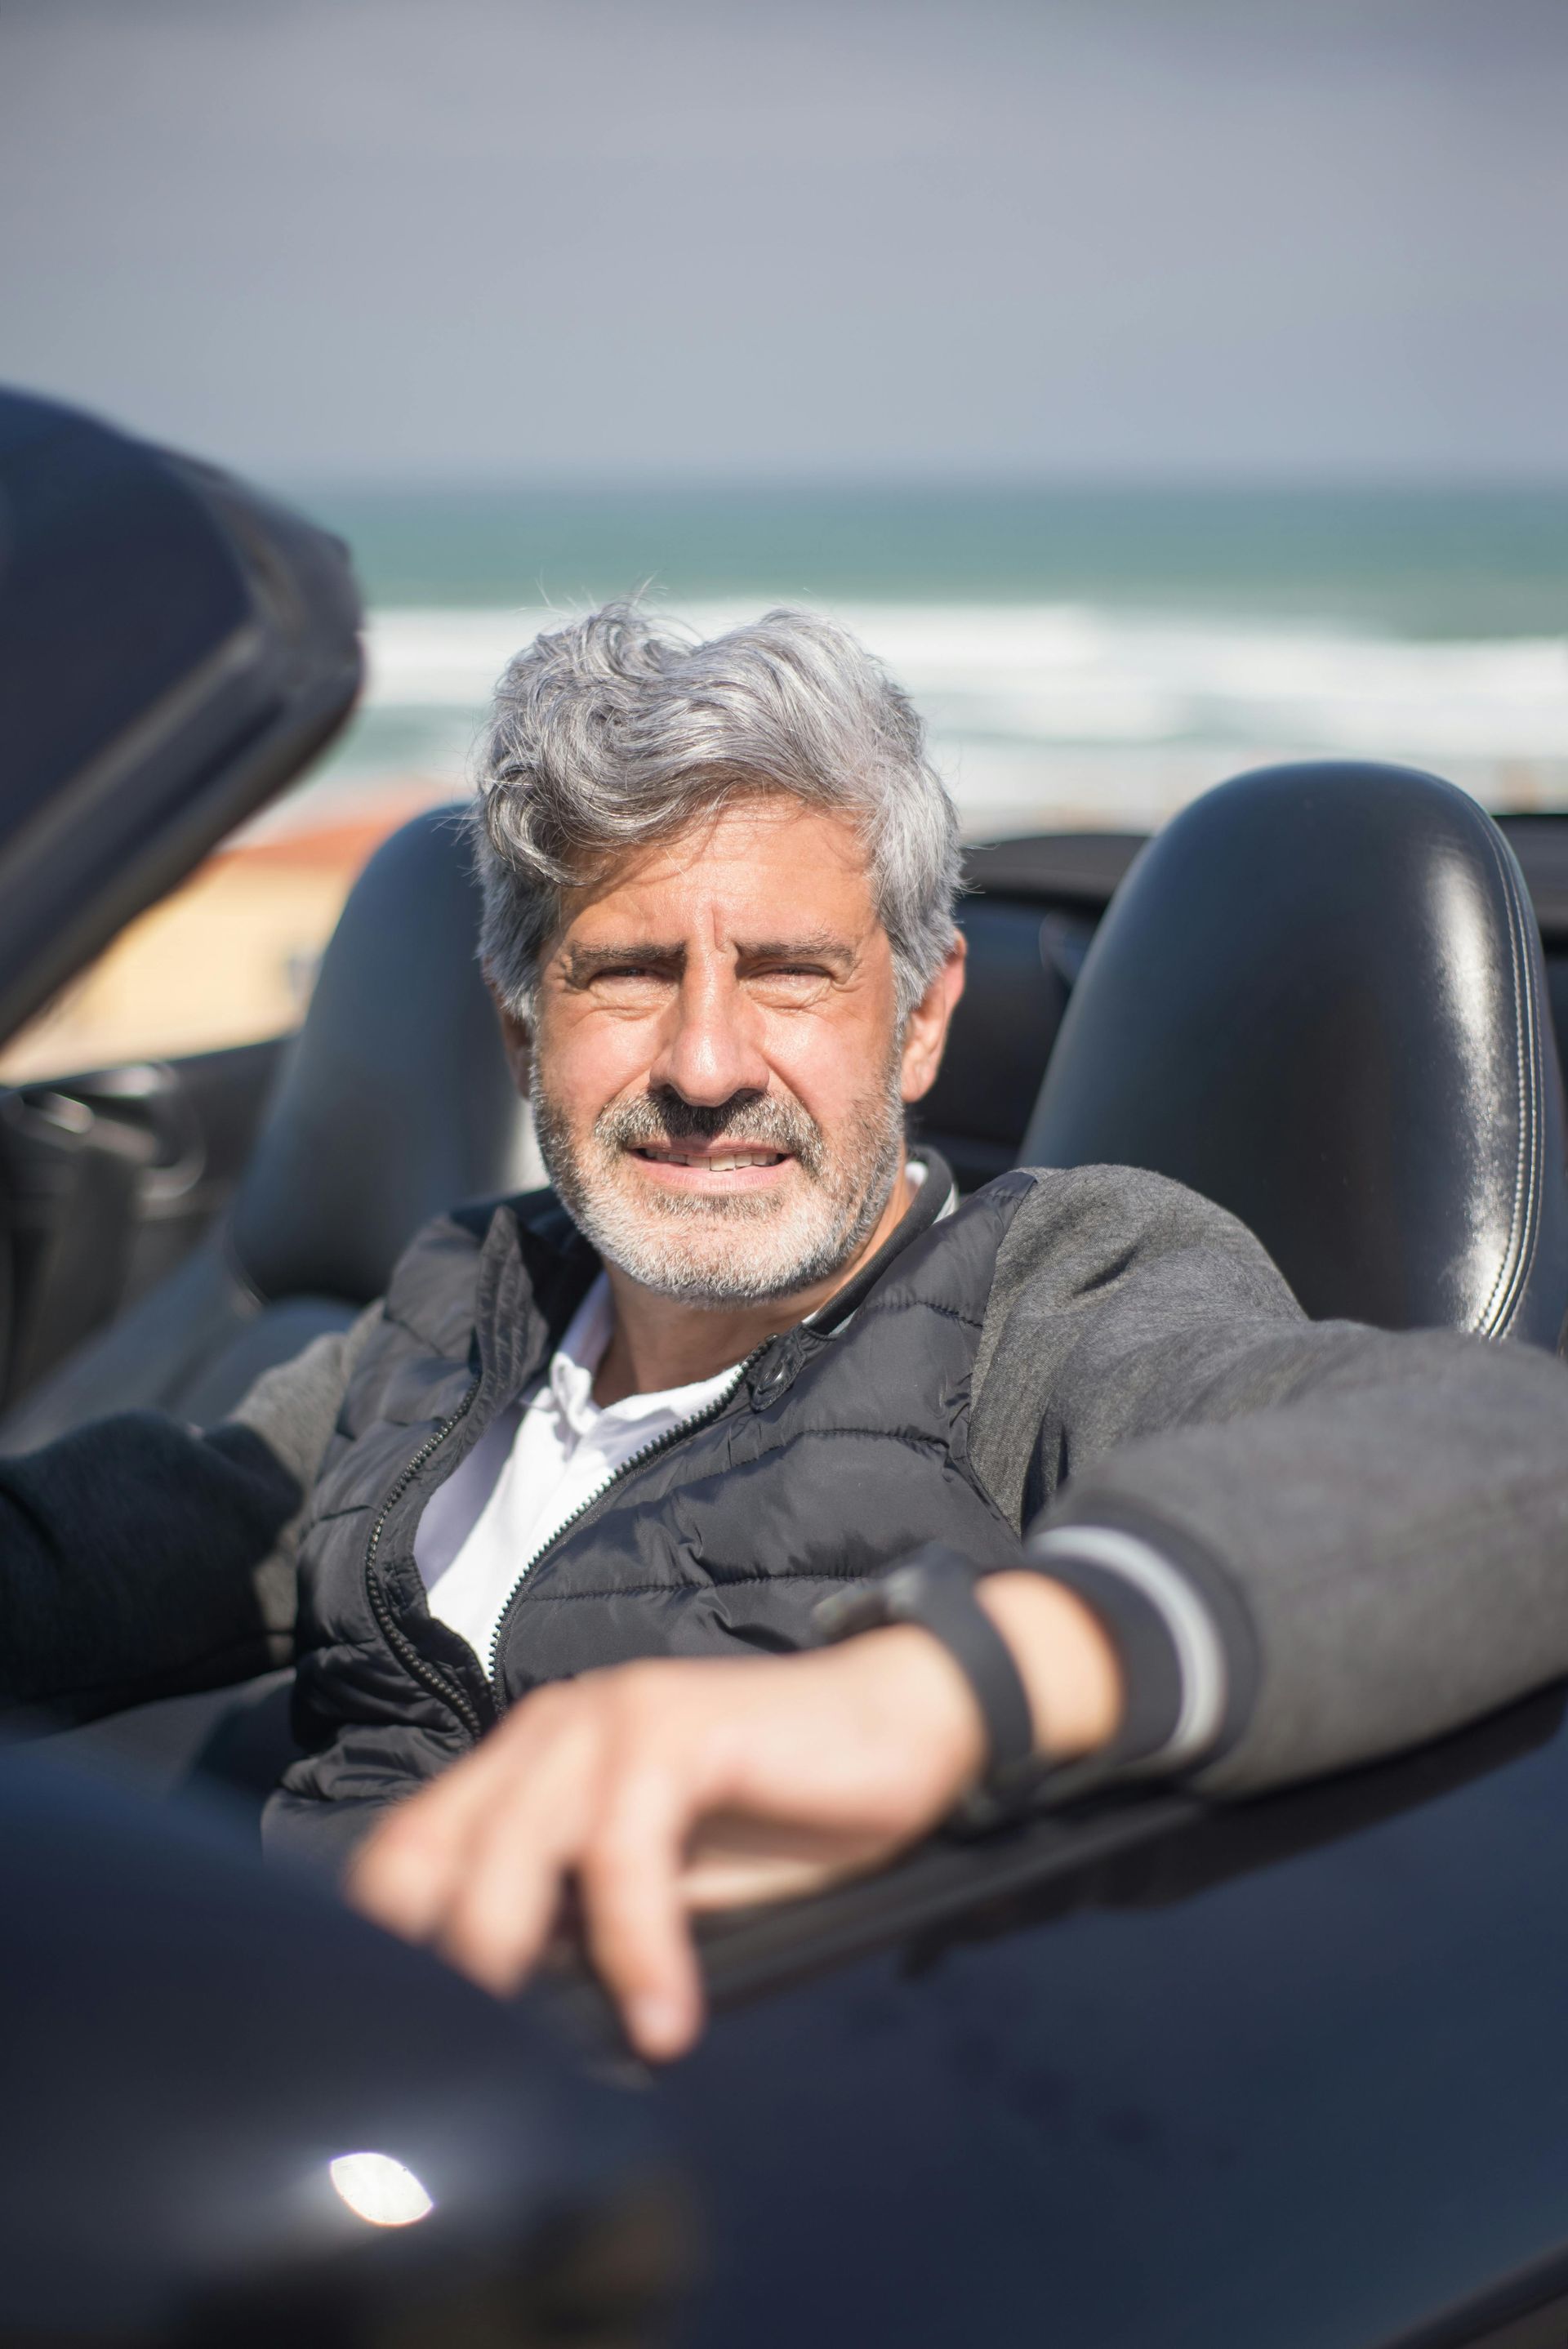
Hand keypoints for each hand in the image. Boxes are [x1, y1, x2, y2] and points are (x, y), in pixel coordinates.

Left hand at [348, 1573, 1119, 2059]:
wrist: (904, 1726)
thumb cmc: (783, 1820)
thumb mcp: (663, 1887)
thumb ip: (580, 1927)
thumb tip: (506, 2028)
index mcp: (530, 1763)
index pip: (409, 1853)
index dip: (386, 1946)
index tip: (399, 2047)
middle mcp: (550, 1730)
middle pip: (439, 1858)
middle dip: (437, 1971)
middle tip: (455, 2073)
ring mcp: (610, 1719)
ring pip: (514, 1851)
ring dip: (516, 1964)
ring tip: (535, 2067)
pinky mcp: (675, 1729)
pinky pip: (625, 1850)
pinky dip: (639, 1948)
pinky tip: (666, 2019)